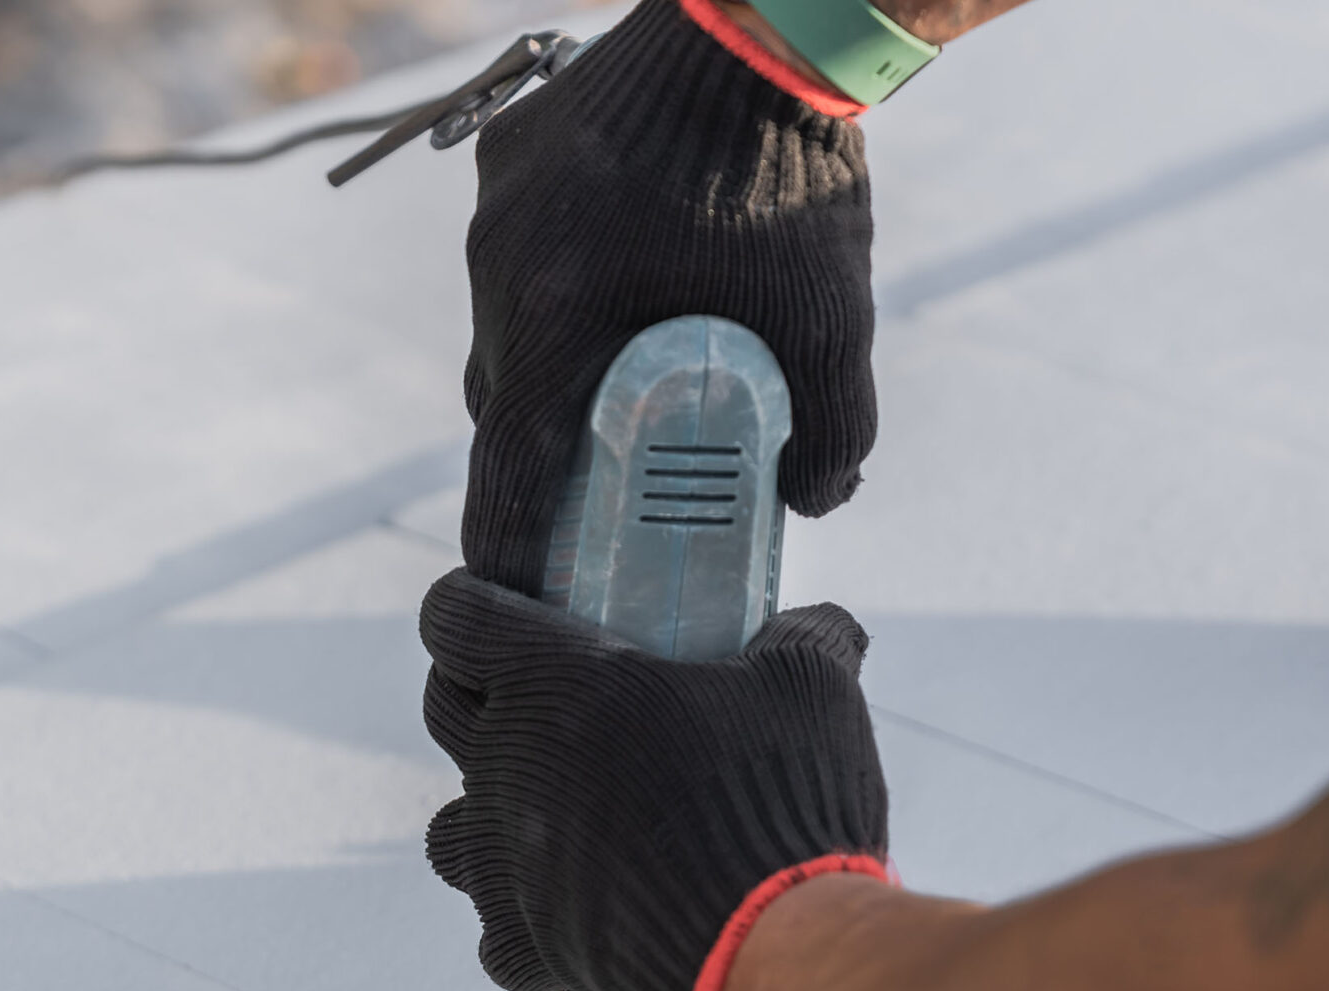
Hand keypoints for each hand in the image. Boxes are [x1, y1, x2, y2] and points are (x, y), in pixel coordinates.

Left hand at [420, 570, 888, 990]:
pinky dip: (523, 924)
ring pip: (448, 830)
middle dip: (478, 695)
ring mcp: (503, 862)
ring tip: (551, 819)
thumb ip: (802, 638)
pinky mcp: (524, 942)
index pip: (454, 618)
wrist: (776, 944)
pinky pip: (494, 933)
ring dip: (487, 820)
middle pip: (442, 710)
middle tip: (542, 702)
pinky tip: (572, 913)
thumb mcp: (811, 684)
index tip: (502, 613)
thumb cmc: (783, 792)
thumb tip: (822, 622)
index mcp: (551, 682)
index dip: (469, 607)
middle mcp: (506, 767)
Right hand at [460, 0, 876, 596]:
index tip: (521, 595)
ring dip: (550, 360)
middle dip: (541, 456)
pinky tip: (619, 276)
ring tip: (620, 372)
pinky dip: (556, 281)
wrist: (760, 21)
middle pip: (501, 405)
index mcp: (553, 324)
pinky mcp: (507, 154)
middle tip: (595, 487)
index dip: (510, 551)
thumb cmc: (791, 173)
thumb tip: (817, 499)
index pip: (504, 477)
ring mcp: (496, 209)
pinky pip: (516, 249)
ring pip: (505, 322)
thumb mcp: (832, 316)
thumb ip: (832, 426)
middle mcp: (501, 271)